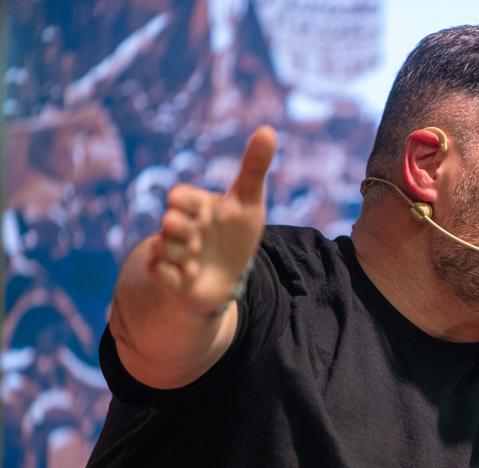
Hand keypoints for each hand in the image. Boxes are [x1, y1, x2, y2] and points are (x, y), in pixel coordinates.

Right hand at [147, 125, 276, 315]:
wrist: (226, 276)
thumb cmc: (236, 233)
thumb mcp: (250, 201)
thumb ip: (254, 167)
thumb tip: (268, 129)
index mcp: (194, 204)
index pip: (178, 195)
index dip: (189, 204)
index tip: (206, 214)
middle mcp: (176, 224)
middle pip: (169, 221)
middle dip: (188, 232)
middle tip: (203, 240)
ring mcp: (166, 248)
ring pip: (164, 248)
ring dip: (187, 256)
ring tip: (199, 258)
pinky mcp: (161, 273)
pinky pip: (160, 271)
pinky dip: (179, 275)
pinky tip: (191, 274)